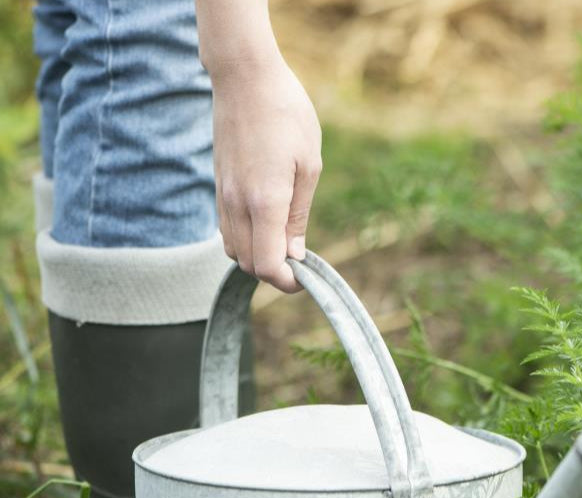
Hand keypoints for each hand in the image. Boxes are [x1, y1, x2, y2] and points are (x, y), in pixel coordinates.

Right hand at [210, 56, 321, 292]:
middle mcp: (238, 204)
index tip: (306, 276)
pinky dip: (246, 240)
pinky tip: (267, 226)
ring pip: (234, 251)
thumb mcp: (308, 166)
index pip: (268, 266)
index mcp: (264, 201)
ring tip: (285, 242)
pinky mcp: (218, 186)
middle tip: (300, 260)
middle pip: (249, 265)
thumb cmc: (286, 114)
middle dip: (275, 272)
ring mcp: (224, 195)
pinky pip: (227, 230)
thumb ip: (298, 215)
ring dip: (259, 257)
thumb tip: (294, 254)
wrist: (244, 76)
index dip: (288, 282)